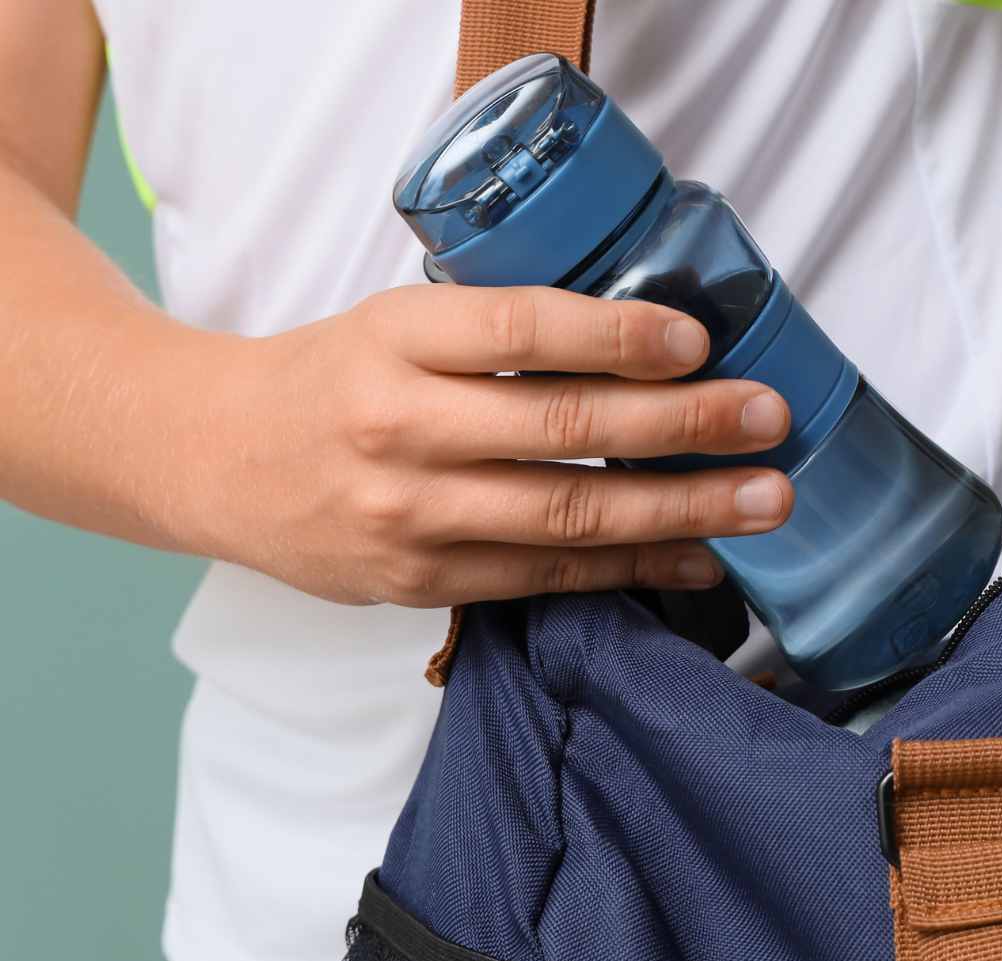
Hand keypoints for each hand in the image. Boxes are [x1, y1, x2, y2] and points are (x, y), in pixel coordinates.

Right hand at [189, 284, 792, 606]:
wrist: (215, 459)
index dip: (618, 335)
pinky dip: (632, 567)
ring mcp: (410, 515)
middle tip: (770, 416)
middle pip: (564, 428)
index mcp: (395, 339)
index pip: (521, 330)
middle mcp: (400, 427)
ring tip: (765, 497)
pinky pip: (547, 576)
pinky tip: (698, 555)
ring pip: (569, 516)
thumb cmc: (332, 378)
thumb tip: (655, 338)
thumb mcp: (398, 322)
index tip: (698, 338)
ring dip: (681, 508)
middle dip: (684, 425)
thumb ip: (501, 331)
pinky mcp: (421, 581)